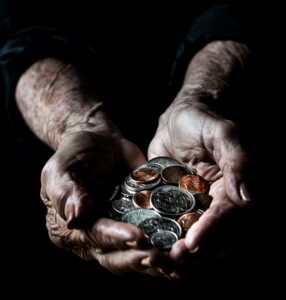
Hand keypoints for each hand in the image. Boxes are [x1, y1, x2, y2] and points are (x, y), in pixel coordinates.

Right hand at [40, 131, 166, 274]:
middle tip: (161, 256)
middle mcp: (97, 237)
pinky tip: (186, 248)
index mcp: (74, 228)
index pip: (94, 238)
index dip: (115, 239)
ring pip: (137, 254)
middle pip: (117, 256)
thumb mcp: (62, 170)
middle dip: (139, 258)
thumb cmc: (75, 154)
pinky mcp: (140, 222)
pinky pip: (154, 238)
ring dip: (157, 260)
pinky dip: (169, 245)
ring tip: (178, 257)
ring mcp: (120, 231)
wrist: (100, 142)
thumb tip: (75, 220)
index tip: (137, 237)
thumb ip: (67, 194)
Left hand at [148, 102, 253, 264]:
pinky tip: (147, 246)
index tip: (192, 244)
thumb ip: (238, 162)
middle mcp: (217, 203)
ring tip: (157, 261)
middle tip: (170, 260)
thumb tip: (248, 200)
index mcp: (234, 189)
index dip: (211, 232)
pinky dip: (162, 239)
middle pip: (213, 238)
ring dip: (177, 253)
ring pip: (191, 238)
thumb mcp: (224, 134)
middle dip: (194, 253)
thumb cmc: (204, 121)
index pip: (227, 217)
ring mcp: (196, 206)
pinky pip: (171, 227)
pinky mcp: (175, 205)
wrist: (180, 118)